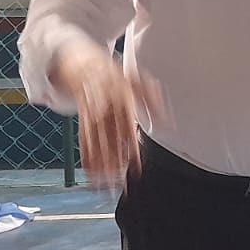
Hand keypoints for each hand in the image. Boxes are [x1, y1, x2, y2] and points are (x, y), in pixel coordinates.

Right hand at [55, 45, 162, 195]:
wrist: (81, 61)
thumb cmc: (114, 74)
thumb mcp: (136, 80)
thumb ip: (152, 100)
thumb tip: (168, 123)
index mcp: (118, 99)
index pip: (125, 128)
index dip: (129, 147)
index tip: (134, 165)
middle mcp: (102, 108)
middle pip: (108, 140)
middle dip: (114, 163)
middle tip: (120, 183)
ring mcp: (89, 115)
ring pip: (94, 144)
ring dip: (99, 167)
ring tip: (105, 188)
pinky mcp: (81, 120)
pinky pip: (84, 142)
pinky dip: (87, 160)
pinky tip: (93, 177)